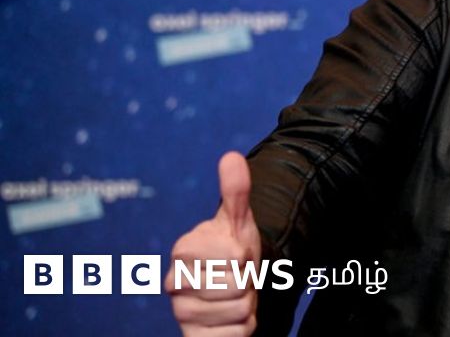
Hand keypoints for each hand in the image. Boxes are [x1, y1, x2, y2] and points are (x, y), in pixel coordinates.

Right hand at [165, 152, 261, 335]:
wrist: (228, 290)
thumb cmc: (232, 252)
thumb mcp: (237, 221)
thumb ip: (235, 191)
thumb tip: (232, 157)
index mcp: (184, 249)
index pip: (236, 257)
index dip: (246, 257)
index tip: (235, 256)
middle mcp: (174, 284)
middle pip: (239, 287)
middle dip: (248, 282)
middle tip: (237, 277)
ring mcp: (181, 314)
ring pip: (240, 312)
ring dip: (247, 306)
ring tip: (233, 296)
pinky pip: (236, 336)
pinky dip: (243, 329)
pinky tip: (230, 319)